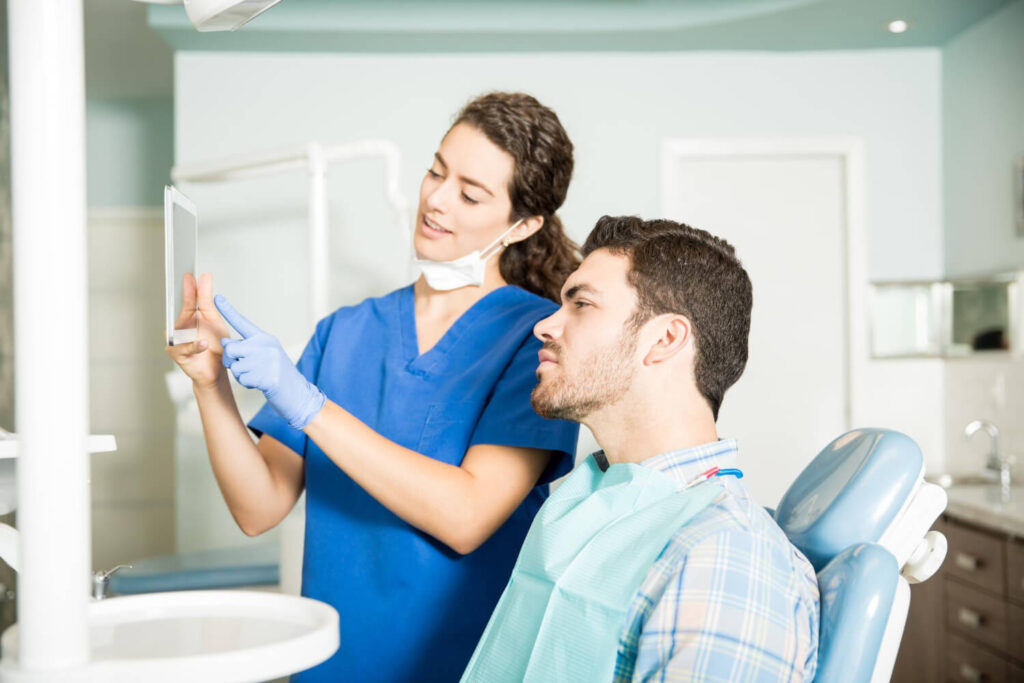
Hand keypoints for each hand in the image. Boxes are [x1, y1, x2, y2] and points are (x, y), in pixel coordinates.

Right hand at [165, 273, 232, 389]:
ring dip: (192, 322)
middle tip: (189, 281)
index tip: (189, 274)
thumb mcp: (214, 319)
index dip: (189, 287)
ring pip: (181, 328)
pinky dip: (194, 346)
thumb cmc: (214, 345)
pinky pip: (184, 348)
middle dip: (188, 296)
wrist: (216, 370)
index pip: (189, 299)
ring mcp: (176, 339)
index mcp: (190, 317)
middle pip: (184, 309)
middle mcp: (180, 326)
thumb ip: (207, 299)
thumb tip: (205, 277)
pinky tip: (202, 343)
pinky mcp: (177, 353)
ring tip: (201, 312)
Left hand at [215, 294, 325, 430]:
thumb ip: (246, 347)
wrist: (297, 394)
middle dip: (230, 360)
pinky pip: (241, 380)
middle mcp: (266, 346)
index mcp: (265, 338)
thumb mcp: (265, 355)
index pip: (242, 322)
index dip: (228, 310)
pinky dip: (247, 384)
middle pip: (231, 349)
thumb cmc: (277, 374)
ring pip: (234, 367)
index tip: (217, 297)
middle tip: (244, 367)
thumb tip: (225, 342)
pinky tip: (260, 384)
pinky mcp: (266, 377)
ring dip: (241, 375)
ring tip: (257, 376)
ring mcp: (267, 361)